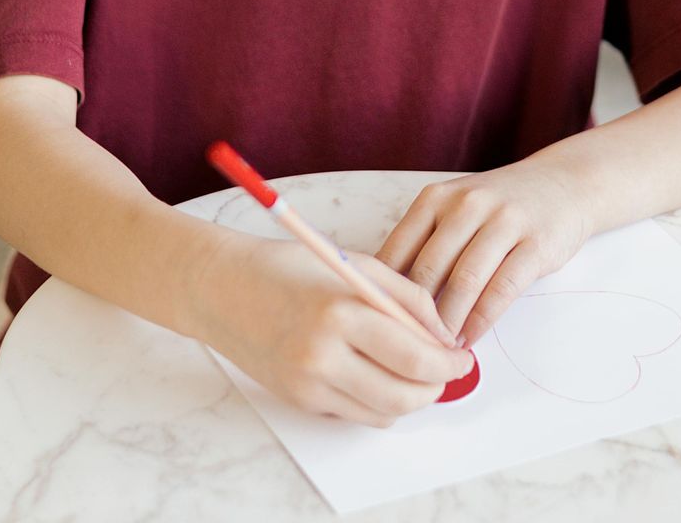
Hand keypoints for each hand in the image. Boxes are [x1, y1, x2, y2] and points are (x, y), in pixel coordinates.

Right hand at [188, 236, 474, 427]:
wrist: (220, 288)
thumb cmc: (286, 268)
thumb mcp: (356, 266)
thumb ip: (407, 298)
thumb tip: (444, 336)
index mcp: (341, 314)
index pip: (416, 358)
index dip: (449, 363)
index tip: (460, 357)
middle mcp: (322, 357)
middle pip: (404, 396)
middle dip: (435, 388)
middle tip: (443, 371)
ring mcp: (307, 385)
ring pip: (383, 413)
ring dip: (409, 399)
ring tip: (411, 373)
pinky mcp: (297, 400)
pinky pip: (354, 415)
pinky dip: (376, 402)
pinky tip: (374, 375)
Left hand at [376, 159, 591, 347]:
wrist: (565, 184)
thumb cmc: (498, 207)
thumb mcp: (454, 210)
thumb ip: (424, 243)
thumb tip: (387, 295)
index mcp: (435, 198)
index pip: (397, 250)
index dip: (385, 292)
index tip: (378, 324)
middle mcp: (466, 204)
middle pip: (428, 269)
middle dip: (415, 314)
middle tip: (406, 345)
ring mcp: (503, 221)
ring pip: (464, 281)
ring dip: (448, 322)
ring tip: (437, 350)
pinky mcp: (536, 243)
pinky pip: (502, 288)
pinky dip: (482, 319)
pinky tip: (470, 338)